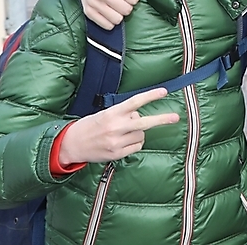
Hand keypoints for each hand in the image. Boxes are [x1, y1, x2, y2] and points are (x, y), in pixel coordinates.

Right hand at [59, 88, 178, 164]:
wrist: (71, 144)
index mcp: (112, 113)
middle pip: (144, 122)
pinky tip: (123, 142)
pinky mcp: (116, 154)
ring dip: (138, 132)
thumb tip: (140, 115)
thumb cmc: (91, 126)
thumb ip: (123, 114)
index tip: (164, 91)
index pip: (135, 102)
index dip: (150, 96)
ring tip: (124, 132)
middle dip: (162, 119)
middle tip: (175, 117)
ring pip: (141, 135)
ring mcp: (116, 142)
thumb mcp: (105, 114)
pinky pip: (137, 146)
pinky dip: (134, 143)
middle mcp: (115, 127)